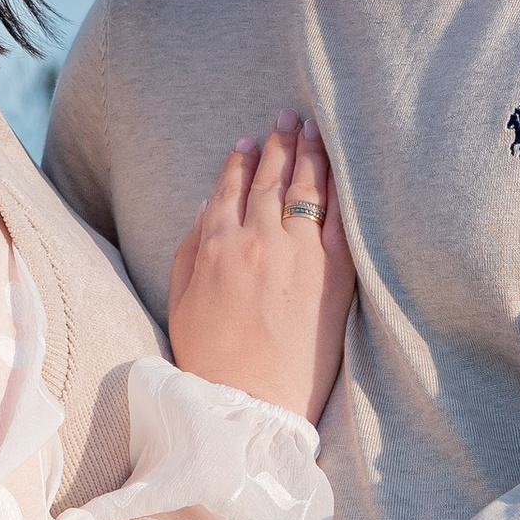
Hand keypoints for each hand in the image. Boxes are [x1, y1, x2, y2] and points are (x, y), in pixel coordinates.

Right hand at [167, 111, 352, 423]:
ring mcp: (299, 254)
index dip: (239, 160)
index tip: (247, 140)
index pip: (230, 188)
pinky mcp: (334, 273)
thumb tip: (205, 205)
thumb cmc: (210, 359)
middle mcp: (258, 240)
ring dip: (309, 152)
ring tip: (312, 128)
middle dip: (279, 143)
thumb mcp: (179, 302)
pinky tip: (340, 167)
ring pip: (306, 188)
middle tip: (287, 116)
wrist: (252, 403)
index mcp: (216, 245)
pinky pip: (339, 217)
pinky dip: (338, 187)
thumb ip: (189, 249)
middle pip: (270, 179)